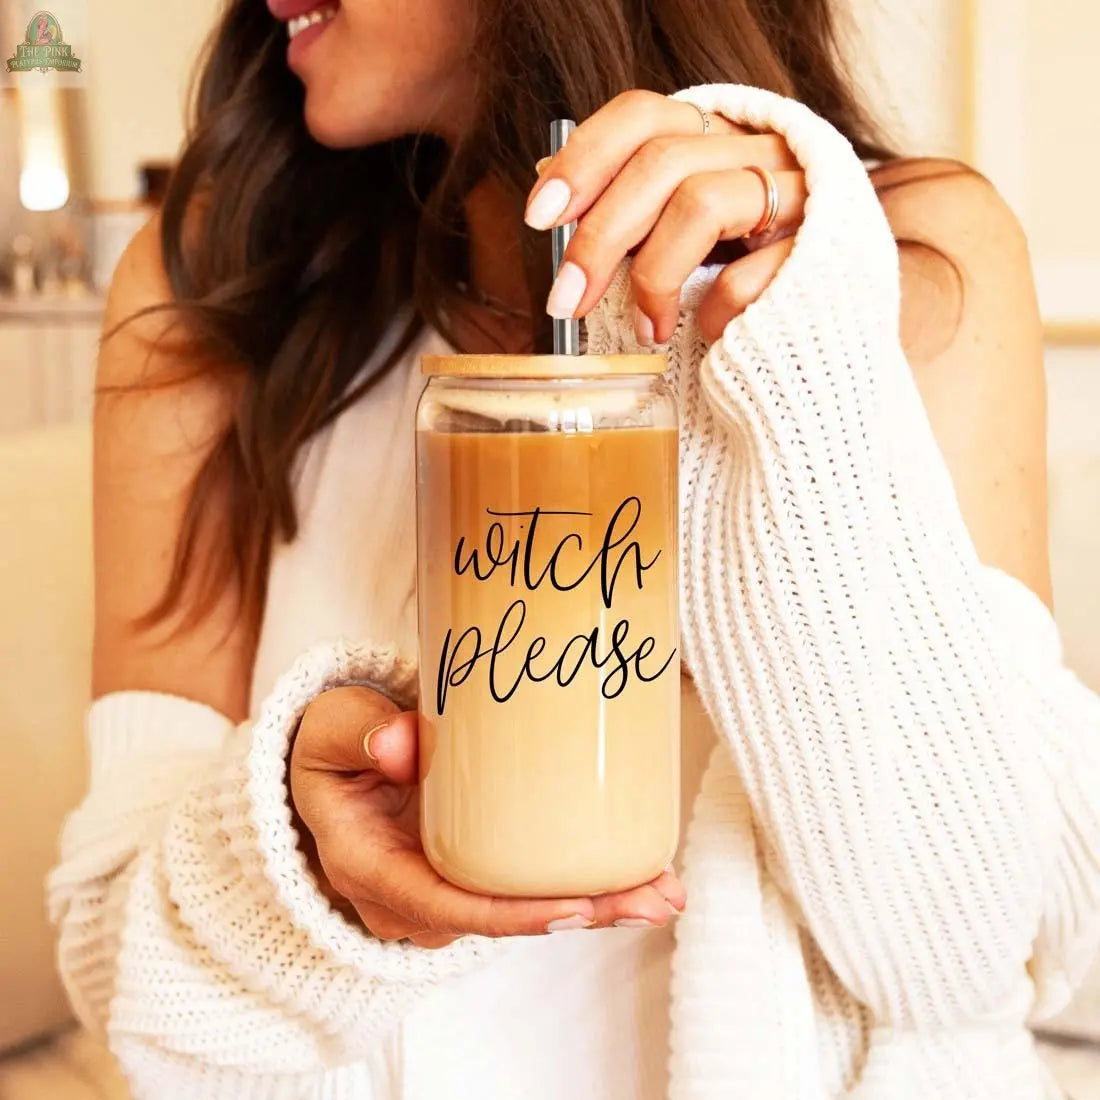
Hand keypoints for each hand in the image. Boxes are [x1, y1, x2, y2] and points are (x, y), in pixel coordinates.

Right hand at [290, 685, 685, 948]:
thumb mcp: (331, 730)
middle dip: (583, 915)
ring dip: (597, 905)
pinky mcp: (472, 869)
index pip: (448, 906)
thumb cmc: (333, 748)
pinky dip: (582, 884)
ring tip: (665, 891)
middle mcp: (412, 897)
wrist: (333, 763)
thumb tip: (399, 743)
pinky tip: (637, 874)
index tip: (575, 908)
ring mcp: (445, 888)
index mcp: (371, 871)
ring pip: (523, 909)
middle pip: (503, 918)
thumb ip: (358, 731)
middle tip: (655, 901)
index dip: (514, 913)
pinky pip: (528, 886)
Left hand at [525, 89, 806, 345]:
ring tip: (645, 329)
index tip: (542, 216)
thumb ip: (633, 206)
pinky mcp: (822, 254)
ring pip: (702, 201)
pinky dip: (713, 311)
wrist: (831, 337)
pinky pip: (748, 273)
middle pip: (662, 160)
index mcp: (720, 140)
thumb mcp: (685, 234)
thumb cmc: (747, 280)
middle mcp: (762, 152)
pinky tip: (708, 334)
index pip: (644, 116)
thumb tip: (549, 189)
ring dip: (652, 275)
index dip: (585, 157)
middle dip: (599, 236)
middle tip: (566, 300)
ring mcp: (798, 198)